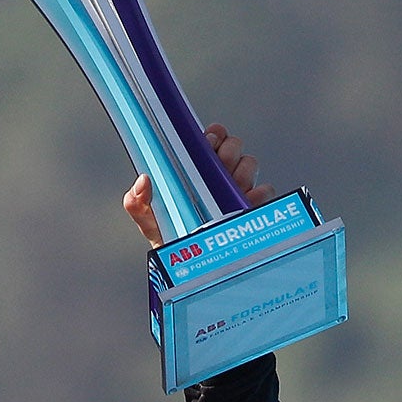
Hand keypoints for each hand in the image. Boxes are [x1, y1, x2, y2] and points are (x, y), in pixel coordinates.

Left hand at [123, 123, 276, 245]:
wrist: (188, 266)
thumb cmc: (168, 237)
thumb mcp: (148, 219)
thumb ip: (137, 202)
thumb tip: (143, 181)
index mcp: (196, 168)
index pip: (211, 137)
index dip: (213, 135)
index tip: (207, 142)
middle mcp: (219, 175)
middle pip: (234, 145)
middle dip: (227, 151)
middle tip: (217, 166)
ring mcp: (238, 189)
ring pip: (250, 164)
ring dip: (241, 172)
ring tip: (228, 189)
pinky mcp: (253, 206)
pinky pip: (265, 191)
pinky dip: (257, 194)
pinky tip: (244, 203)